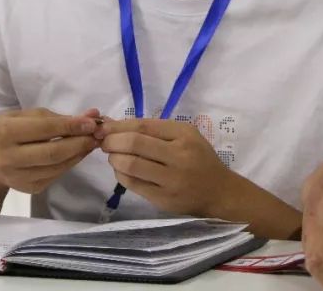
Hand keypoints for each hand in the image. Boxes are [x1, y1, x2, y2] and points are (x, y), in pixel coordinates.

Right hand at [0, 107, 100, 194]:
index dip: (71, 126)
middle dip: (80, 142)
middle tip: (97, 134)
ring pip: (58, 167)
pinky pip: (56, 175)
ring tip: (91, 141)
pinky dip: (71, 163)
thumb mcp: (21, 116)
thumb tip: (90, 116)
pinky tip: (78, 153)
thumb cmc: (5, 132)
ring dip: (79, 154)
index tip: (92, 121)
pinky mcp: (28, 189)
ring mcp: (18, 177)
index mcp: (5, 133)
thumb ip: (53, 117)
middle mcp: (8, 158)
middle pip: (53, 153)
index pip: (44, 129)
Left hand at [96, 118, 235, 216]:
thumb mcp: (185, 136)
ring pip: (131, 165)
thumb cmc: (199, 159)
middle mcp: (179, 156)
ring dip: (114, 158)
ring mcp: (171, 180)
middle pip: (134, 144)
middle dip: (112, 141)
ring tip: (113, 156)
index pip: (143, 126)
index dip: (118, 126)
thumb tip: (113, 124)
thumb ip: (154, 130)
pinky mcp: (164, 199)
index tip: (103, 127)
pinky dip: (121, 175)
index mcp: (184, 135)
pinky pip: (133, 184)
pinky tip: (121, 170)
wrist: (219, 192)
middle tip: (103, 142)